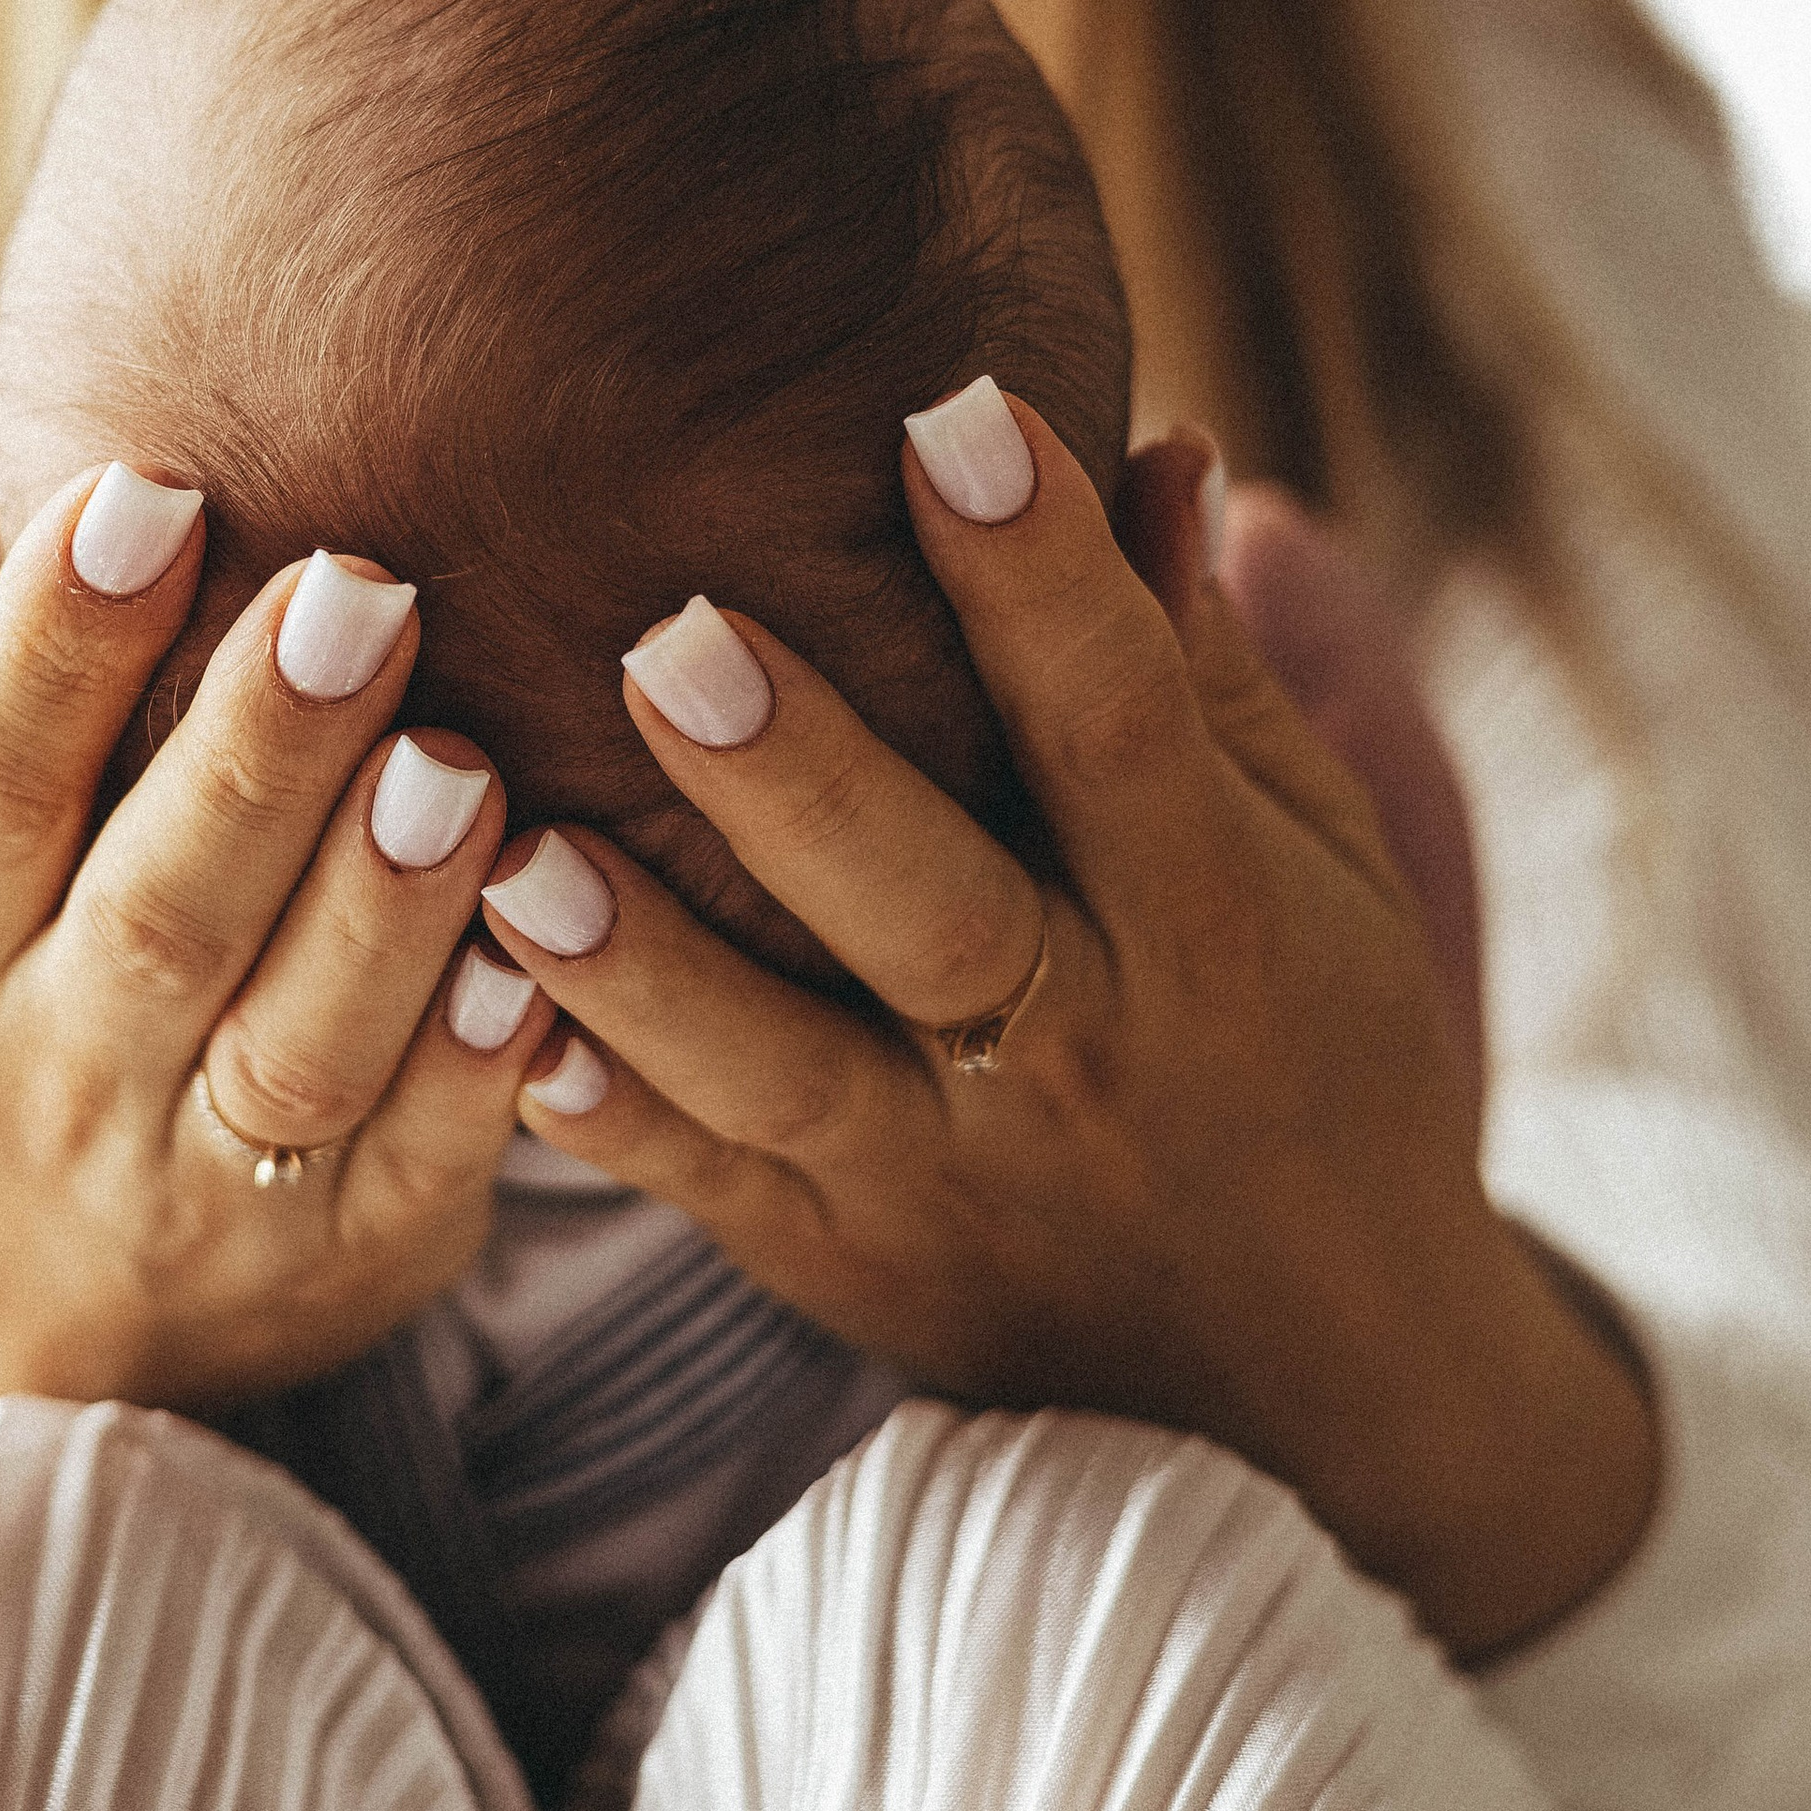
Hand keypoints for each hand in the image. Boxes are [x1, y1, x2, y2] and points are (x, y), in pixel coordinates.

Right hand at [0, 458, 541, 1585]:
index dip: (58, 641)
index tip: (149, 488)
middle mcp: (44, 1079)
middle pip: (158, 911)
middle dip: (258, 751)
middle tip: (355, 590)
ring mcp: (193, 1190)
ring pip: (297, 1048)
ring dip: (383, 907)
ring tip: (460, 761)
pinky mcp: (340, 1260)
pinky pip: (422, 1164)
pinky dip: (481, 1067)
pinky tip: (541, 951)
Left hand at [474, 398, 1655, 1658]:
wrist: (1315, 1394)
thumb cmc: (1318, 1060)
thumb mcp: (1320, 869)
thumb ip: (1206, 675)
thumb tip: (1158, 448)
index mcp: (1213, 925)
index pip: (1122, 728)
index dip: (1043, 577)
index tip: (952, 415)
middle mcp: (1080, 1053)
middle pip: (933, 905)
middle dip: (800, 776)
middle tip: (667, 636)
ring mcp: (946, 1173)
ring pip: (779, 1066)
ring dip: (646, 960)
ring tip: (520, 843)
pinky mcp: (839, 1257)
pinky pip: (701, 1186)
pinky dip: (600, 1113)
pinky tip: (490, 1015)